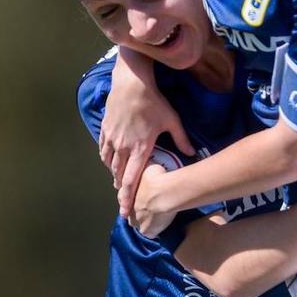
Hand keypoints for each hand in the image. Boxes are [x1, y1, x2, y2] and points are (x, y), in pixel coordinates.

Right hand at [100, 49, 193, 218]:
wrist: (131, 83)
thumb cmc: (153, 102)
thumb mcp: (171, 120)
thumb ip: (181, 139)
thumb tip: (192, 153)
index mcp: (140, 149)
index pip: (131, 180)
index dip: (127, 198)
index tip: (125, 212)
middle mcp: (123, 147)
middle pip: (119, 175)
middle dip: (121, 189)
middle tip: (124, 200)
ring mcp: (112, 139)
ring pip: (110, 163)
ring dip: (114, 174)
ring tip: (117, 182)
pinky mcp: (105, 130)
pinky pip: (103, 150)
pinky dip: (107, 159)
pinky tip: (110, 161)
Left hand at [128, 163, 177, 237]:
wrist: (165, 192)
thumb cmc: (156, 177)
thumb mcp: (147, 165)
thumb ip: (143, 165)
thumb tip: (145, 158)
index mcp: (125, 194)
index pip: (123, 196)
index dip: (129, 194)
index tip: (137, 193)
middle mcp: (128, 210)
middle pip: (129, 211)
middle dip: (136, 209)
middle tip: (148, 203)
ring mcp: (137, 222)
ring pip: (138, 223)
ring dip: (144, 219)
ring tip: (156, 214)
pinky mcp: (148, 231)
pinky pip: (150, 232)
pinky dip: (154, 229)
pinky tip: (161, 223)